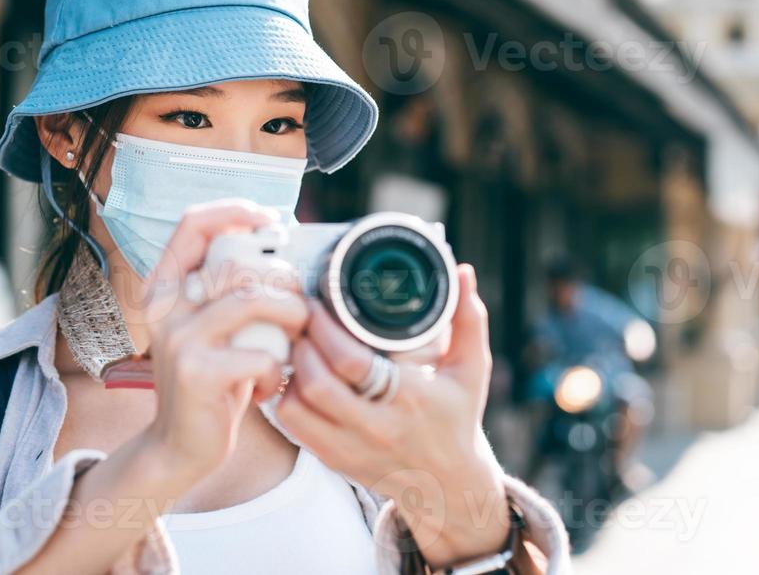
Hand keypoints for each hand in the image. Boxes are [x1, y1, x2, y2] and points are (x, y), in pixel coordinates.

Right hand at [138, 200, 308, 489]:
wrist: (178, 447)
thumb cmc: (210, 378)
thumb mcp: (208, 326)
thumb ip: (225, 289)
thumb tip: (272, 242)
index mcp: (164, 286)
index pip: (193, 223)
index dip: (234, 211)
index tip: (270, 222)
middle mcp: (164, 307)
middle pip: (237, 262)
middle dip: (283, 278)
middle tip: (299, 303)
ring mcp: (178, 339)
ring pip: (253, 301)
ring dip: (291, 316)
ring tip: (296, 337)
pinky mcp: (198, 374)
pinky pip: (260, 354)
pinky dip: (277, 369)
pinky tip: (272, 383)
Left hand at [276, 264, 509, 567]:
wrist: (447, 486)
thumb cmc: (456, 418)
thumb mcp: (471, 370)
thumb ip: (468, 320)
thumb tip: (462, 271)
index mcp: (411, 398)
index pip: (353, 363)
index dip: (326, 329)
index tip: (317, 303)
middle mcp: (378, 427)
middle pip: (317, 384)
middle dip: (301, 344)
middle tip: (300, 318)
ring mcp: (351, 448)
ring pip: (296, 408)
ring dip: (290, 371)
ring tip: (297, 345)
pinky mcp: (333, 460)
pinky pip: (293, 428)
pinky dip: (287, 397)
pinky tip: (296, 375)